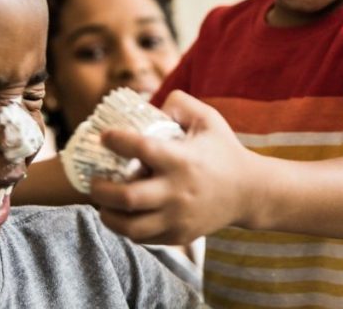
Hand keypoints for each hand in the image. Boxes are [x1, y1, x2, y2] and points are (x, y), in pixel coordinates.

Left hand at [89, 90, 256, 244]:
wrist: (250, 192)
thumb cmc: (224, 151)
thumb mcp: (209, 119)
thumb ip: (180, 103)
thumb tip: (150, 105)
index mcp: (183, 160)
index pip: (141, 149)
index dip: (116, 140)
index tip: (104, 136)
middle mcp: (178, 192)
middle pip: (128, 197)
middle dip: (101, 189)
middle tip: (93, 180)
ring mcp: (179, 218)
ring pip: (131, 227)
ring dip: (109, 215)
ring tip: (102, 203)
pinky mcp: (180, 236)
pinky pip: (144, 238)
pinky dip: (126, 228)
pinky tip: (122, 214)